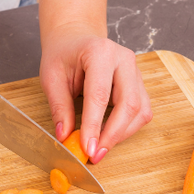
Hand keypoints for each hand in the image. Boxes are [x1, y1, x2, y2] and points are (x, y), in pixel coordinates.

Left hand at [39, 26, 151, 163]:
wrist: (76, 39)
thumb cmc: (64, 55)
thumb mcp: (52, 77)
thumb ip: (59, 107)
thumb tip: (65, 136)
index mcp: (100, 52)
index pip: (100, 95)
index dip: (94, 126)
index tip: (87, 148)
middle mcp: (124, 60)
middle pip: (129, 104)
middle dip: (113, 134)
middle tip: (96, 154)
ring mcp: (136, 72)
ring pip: (140, 111)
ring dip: (122, 134)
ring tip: (100, 146)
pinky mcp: (140, 84)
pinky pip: (142, 112)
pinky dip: (128, 128)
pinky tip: (110, 134)